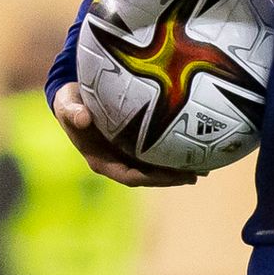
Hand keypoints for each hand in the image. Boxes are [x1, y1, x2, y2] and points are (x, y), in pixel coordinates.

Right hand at [51, 82, 198, 186]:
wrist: (73, 95)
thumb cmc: (70, 102)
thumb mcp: (67, 106)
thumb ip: (72, 112)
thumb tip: (82, 118)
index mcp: (102, 160)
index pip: (131, 176)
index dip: (152, 179)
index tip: (172, 177)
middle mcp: (117, 160)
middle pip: (149, 175)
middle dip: (172, 177)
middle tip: (196, 174)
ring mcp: (128, 151)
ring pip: (157, 164)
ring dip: (179, 167)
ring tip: (205, 165)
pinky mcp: (136, 140)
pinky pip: (158, 148)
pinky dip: (175, 149)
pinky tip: (197, 144)